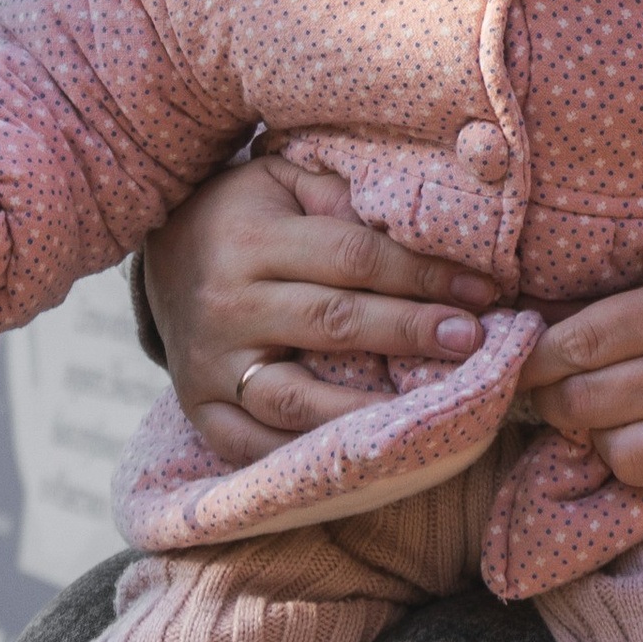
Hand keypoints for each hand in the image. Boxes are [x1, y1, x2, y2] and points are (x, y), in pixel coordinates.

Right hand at [146, 151, 499, 468]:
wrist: (159, 257)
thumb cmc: (242, 215)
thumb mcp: (283, 182)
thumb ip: (343, 197)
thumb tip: (422, 228)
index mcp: (253, 241)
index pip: (354, 258)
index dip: (422, 275)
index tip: (483, 291)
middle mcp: (229, 306)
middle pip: (335, 323)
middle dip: (412, 332)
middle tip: (474, 342)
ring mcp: (212, 366)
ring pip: (297, 399)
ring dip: (369, 408)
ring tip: (430, 413)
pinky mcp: (201, 411)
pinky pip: (255, 448)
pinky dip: (307, 459)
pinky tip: (364, 457)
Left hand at [520, 256, 642, 496]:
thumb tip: (563, 322)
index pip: (587, 334)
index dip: (537, 352)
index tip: (517, 352)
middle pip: (586, 394)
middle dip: (547, 397)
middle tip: (540, 389)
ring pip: (609, 441)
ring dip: (585, 432)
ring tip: (591, 414)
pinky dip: (626, 458)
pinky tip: (632, 438)